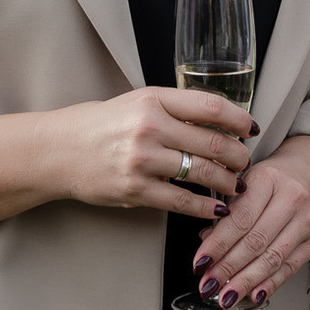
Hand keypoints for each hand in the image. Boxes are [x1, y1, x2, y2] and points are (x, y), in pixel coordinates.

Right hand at [58, 86, 254, 217]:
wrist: (58, 150)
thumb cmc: (101, 126)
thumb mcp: (137, 103)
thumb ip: (174, 110)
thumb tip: (220, 123)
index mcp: (153, 100)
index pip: (211, 107)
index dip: (239, 119)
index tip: (251, 130)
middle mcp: (149, 127)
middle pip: (214, 143)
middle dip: (239, 157)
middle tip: (246, 164)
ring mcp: (142, 160)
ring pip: (202, 173)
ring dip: (227, 182)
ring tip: (235, 186)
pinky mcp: (135, 190)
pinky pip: (181, 201)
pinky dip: (205, 207)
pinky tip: (217, 209)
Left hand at [189, 138, 309, 309]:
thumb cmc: (275, 179)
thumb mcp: (247, 182)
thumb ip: (228, 211)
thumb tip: (208, 244)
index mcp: (269, 179)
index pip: (240, 218)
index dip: (218, 244)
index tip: (200, 263)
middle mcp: (292, 199)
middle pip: (256, 242)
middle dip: (228, 268)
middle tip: (208, 284)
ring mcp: (306, 222)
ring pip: (272, 258)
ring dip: (246, 281)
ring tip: (226, 295)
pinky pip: (289, 268)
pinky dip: (269, 284)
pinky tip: (253, 294)